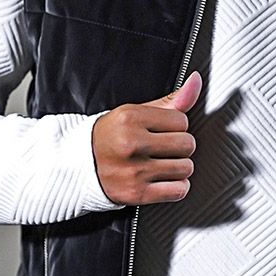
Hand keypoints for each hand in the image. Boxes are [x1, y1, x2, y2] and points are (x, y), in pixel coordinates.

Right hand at [91, 70, 201, 204]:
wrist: (80, 165)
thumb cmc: (111, 137)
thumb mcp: (135, 113)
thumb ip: (170, 100)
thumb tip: (195, 81)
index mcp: (130, 118)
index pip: (182, 121)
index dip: (175, 126)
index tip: (161, 131)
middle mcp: (131, 144)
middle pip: (187, 144)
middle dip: (179, 146)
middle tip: (162, 148)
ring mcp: (134, 171)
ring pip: (186, 168)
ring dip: (179, 168)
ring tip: (161, 164)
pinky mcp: (137, 194)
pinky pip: (179, 190)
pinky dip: (176, 187)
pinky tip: (162, 180)